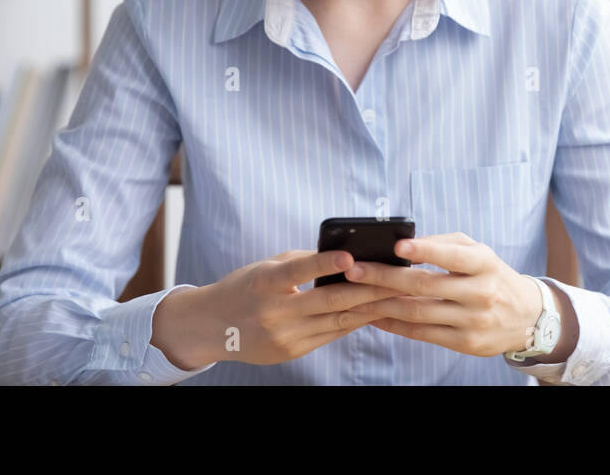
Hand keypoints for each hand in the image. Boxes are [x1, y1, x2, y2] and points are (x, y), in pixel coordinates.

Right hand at [157, 249, 406, 368]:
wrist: (212, 327)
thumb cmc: (244, 287)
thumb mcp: (265, 267)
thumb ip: (301, 263)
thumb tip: (343, 259)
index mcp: (264, 284)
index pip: (297, 272)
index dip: (324, 264)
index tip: (350, 256)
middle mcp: (274, 313)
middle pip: (328, 301)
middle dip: (366, 289)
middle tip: (396, 278)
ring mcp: (284, 337)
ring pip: (336, 321)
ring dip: (368, 308)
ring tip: (395, 295)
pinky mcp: (292, 352)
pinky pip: (329, 335)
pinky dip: (352, 321)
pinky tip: (372, 311)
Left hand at [342, 233, 544, 356]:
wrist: (525, 316)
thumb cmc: (491, 275)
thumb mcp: (478, 251)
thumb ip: (445, 244)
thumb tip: (406, 245)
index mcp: (484, 264)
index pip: (453, 256)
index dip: (425, 251)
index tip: (397, 247)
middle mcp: (481, 293)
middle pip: (425, 286)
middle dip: (385, 278)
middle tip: (355, 270)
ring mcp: (473, 321)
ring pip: (418, 313)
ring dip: (380, 305)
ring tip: (353, 295)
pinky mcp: (464, 343)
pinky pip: (421, 334)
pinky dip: (393, 325)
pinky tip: (374, 316)